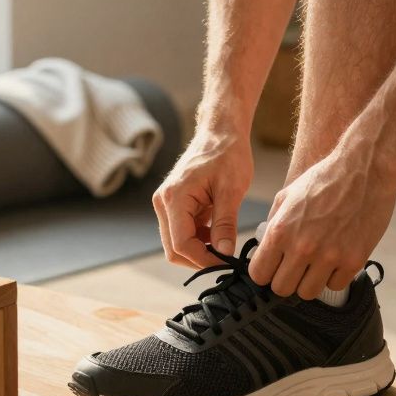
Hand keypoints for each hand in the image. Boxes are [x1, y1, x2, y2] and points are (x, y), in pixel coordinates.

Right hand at [153, 128, 253, 267]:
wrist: (220, 132)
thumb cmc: (227, 154)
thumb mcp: (232, 190)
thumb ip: (225, 224)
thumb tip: (224, 253)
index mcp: (174, 197)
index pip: (181, 243)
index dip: (203, 259)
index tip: (227, 263)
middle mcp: (163, 201)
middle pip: (173, 248)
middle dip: (199, 259)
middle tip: (226, 261)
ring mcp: (166, 203)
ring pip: (176, 242)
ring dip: (199, 250)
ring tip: (225, 247)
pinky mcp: (173, 204)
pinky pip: (181, 231)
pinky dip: (198, 239)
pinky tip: (218, 234)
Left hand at [248, 139, 395, 298]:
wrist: (364, 170)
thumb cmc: (325, 179)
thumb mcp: (286, 196)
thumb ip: (273, 225)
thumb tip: (265, 249)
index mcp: (281, 231)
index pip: (259, 274)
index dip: (264, 271)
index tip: (272, 267)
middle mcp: (302, 248)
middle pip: (281, 289)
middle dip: (285, 279)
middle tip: (293, 267)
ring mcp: (329, 257)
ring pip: (308, 293)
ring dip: (309, 281)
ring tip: (315, 263)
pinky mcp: (353, 261)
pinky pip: (335, 286)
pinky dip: (333, 276)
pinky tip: (334, 259)